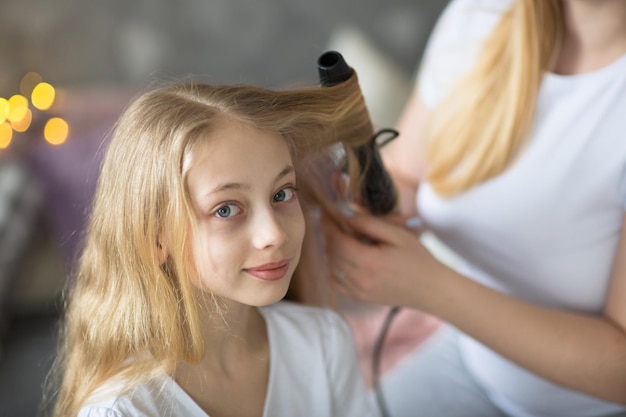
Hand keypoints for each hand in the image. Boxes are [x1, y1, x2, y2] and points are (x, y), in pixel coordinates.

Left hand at [321, 209, 445, 309]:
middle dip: (330, 236)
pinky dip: (335, 269)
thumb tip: (345, 215)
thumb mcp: (397, 234)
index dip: (329, 226)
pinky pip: (336, 282)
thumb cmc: (418, 259)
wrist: (431, 289)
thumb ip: (369, 224)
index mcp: (369, 261)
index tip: (325, 214)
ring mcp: (358, 291)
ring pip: (332, 267)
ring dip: (332, 251)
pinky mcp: (359, 298)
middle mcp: (359, 279)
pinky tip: (344, 258)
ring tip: (343, 239)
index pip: (337, 241)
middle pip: (332, 253)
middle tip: (334, 223)